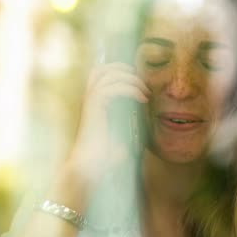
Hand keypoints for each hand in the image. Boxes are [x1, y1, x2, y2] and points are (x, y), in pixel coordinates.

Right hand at [66, 62, 150, 186]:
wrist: (93, 168)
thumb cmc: (107, 157)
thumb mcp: (123, 135)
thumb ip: (130, 122)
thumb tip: (146, 115)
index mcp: (94, 104)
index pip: (100, 75)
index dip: (118, 71)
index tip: (140, 83)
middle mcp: (90, 101)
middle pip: (100, 70)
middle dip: (121, 68)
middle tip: (141, 80)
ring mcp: (90, 104)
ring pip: (107, 75)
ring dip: (129, 78)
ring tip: (144, 90)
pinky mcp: (93, 109)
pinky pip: (111, 88)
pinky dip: (129, 89)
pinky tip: (142, 99)